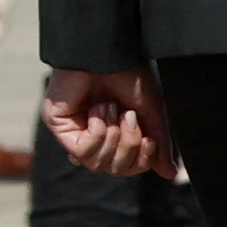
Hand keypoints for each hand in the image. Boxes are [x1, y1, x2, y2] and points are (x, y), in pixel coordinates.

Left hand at [44, 62, 171, 181]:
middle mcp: (94, 135)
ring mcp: (74, 130)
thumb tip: (168, 174)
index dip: (141, 161)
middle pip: (114, 169)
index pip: (128, 168)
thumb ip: (159, 144)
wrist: (109, 51)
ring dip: (113, 137)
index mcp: (116, 132)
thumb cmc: (130, 74)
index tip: (149, 140)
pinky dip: (96, 133)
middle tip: (129, 116)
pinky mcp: (58, 124)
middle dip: (128, 146)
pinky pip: (81, 151)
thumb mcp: (152, 112)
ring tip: (113, 109)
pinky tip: (97, 110)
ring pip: (96, 164)